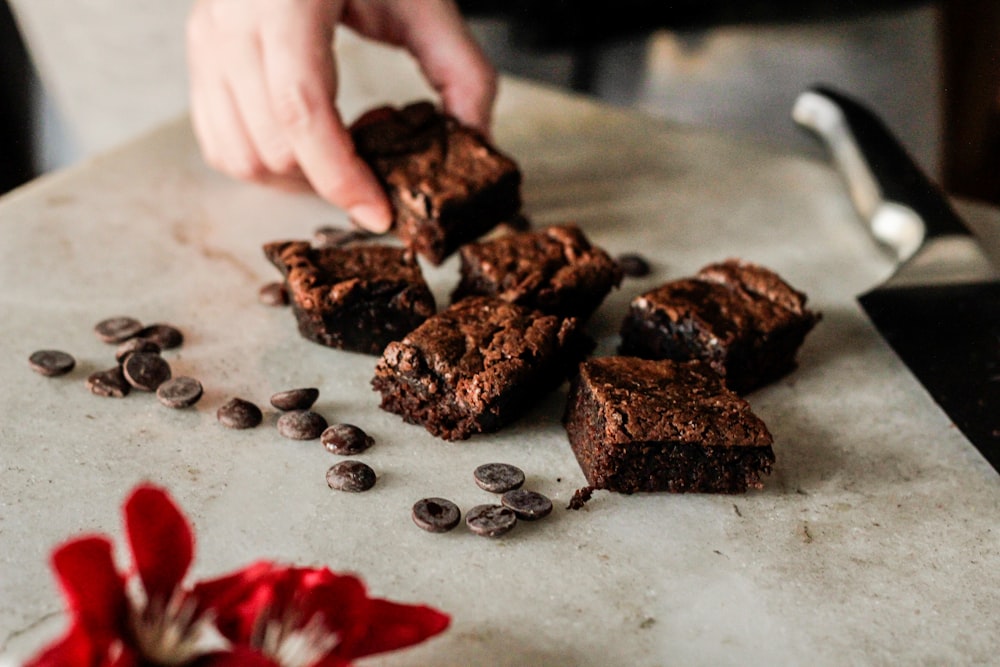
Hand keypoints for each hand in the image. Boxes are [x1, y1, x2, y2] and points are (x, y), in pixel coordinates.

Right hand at [186, 0, 496, 231]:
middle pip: (271, 146)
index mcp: (286, 0)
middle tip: (374, 172)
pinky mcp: (199, 55)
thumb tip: (477, 143)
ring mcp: (207, 39)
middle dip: (327, 181)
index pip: (301, 109)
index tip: (379, 213)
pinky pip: (218, 143)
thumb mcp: (423, 1)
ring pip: (238, 156)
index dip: (340, 176)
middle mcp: (232, 20)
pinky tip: (304, 145)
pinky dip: (262, 164)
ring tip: (338, 155)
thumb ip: (461, 70)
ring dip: (294, 179)